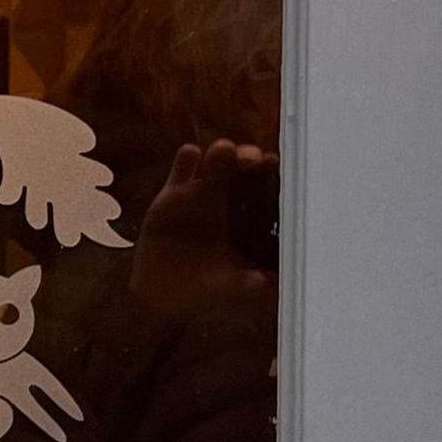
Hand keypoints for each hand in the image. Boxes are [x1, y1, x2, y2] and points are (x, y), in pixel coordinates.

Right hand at [129, 139, 275, 319]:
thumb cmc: (203, 287)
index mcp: (248, 218)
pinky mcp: (171, 195)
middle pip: (244, 169)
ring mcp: (200, 193)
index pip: (266, 191)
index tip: (281, 171)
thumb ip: (247, 284)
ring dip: (223, 152)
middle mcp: (229, 199)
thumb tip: (268, 284)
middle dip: (251, 158)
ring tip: (226, 150)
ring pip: (215, 163)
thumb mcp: (228, 287)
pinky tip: (191, 154)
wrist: (159, 291)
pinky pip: (180, 171)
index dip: (274, 179)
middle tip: (256, 158)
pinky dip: (186, 159)